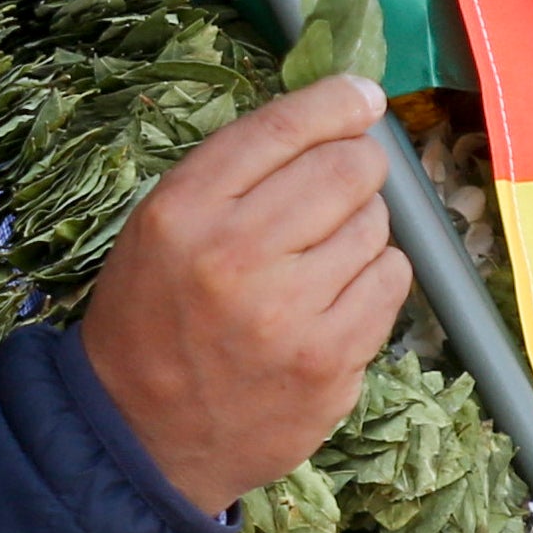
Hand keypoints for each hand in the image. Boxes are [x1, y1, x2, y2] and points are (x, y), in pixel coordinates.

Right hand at [77, 76, 407, 515]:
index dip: (336, 101)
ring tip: (320, 258)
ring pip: (377, 224)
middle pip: (348, 169)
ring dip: (361, 229)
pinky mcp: (331, 362)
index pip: (284, 127)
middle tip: (342, 186)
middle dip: (356, 167)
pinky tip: (336, 297)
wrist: (141, 436)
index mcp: (185, 211)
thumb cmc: (154, 318)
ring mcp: (290, 313)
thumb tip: (342, 111)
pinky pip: (391, 281)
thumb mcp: (162, 227)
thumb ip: (237, 172)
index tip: (362, 97)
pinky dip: (374, 278)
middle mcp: (236, 255)